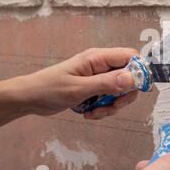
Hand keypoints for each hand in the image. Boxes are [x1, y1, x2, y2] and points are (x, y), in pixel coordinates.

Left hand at [23, 47, 139, 118]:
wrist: (30, 99)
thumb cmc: (49, 88)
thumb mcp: (79, 88)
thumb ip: (106, 83)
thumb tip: (133, 78)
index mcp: (98, 58)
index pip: (130, 56)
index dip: (139, 71)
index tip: (139, 89)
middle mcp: (101, 66)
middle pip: (129, 77)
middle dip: (124, 95)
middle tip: (112, 106)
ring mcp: (98, 78)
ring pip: (121, 91)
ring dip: (112, 106)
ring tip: (95, 112)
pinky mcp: (95, 89)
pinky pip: (110, 99)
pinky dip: (104, 109)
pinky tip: (89, 113)